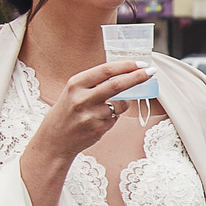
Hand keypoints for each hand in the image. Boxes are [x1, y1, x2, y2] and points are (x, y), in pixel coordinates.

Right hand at [24, 58, 153, 165]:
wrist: (54, 141)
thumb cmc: (66, 113)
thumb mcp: (73, 92)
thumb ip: (95, 84)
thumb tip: (125, 75)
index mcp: (75, 84)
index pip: (106, 70)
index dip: (126, 66)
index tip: (141, 63)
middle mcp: (82, 98)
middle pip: (118, 85)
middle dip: (138, 77)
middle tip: (151, 72)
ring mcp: (90, 115)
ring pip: (121, 104)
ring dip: (123, 103)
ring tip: (106, 107)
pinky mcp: (98, 129)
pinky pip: (115, 118)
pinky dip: (114, 116)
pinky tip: (98, 121)